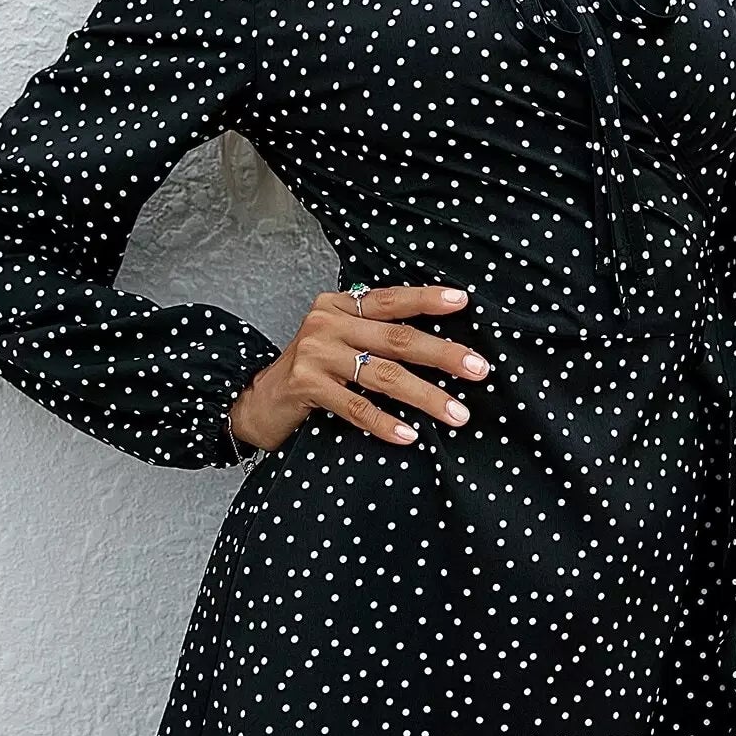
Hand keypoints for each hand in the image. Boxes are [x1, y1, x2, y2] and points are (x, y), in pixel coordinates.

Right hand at [227, 283, 490, 453]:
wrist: (256, 400)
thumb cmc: (310, 372)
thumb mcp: (338, 340)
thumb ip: (373, 334)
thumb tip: (437, 345)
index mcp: (340, 306)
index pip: (391, 299)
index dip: (427, 300)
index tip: (463, 302)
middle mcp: (327, 323)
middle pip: (397, 338)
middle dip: (443, 354)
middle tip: (479, 369)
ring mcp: (315, 354)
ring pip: (383, 375)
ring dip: (426, 396)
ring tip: (458, 413)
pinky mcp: (305, 387)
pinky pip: (356, 407)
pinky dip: (385, 422)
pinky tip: (410, 435)